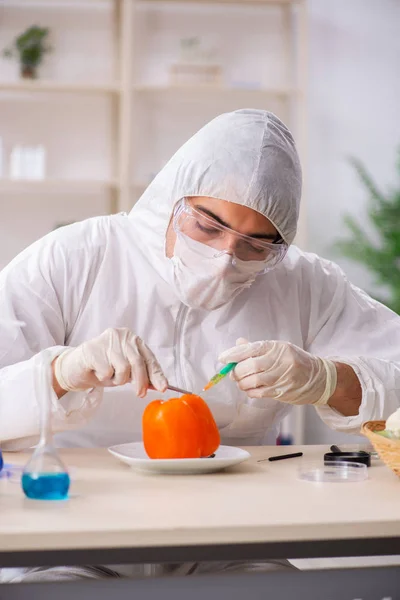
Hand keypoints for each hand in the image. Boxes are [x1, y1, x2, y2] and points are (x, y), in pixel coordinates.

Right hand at [53, 328, 167, 397]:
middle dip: (140, 381)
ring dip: (117, 379)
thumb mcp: (125, 371)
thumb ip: (141, 374)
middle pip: (138, 362)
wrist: (74, 368)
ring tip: (108, 375)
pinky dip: (103, 378)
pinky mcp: (93, 349)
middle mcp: (121, 336)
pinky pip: (107, 371)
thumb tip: (159, 384)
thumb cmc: (102, 367)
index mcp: (132, 339)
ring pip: (123, 369)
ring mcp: (106, 341)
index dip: (156, 374)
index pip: (149, 357)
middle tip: (139, 393)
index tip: (162, 387)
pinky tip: (97, 372)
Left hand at [219, 338, 336, 405]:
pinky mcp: (283, 391)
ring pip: (253, 381)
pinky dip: (250, 391)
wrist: (319, 378)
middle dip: (237, 371)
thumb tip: (238, 344)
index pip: (251, 349)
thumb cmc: (295, 361)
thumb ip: (258, 348)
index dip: (234, 354)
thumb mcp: (279, 349)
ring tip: (240, 381)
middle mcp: (280, 361)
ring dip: (241, 383)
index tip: (223, 358)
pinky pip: (260, 393)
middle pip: (250, 366)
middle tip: (232, 373)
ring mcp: (282, 377)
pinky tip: (249, 389)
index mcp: (278, 347)